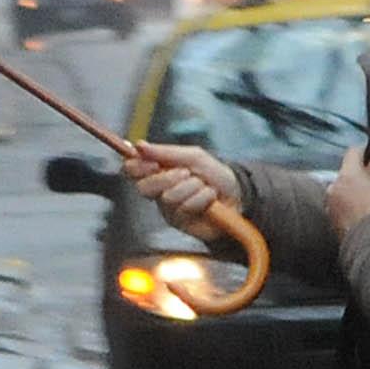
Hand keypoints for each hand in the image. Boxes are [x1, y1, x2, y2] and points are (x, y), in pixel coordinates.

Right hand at [124, 140, 240, 244]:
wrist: (236, 194)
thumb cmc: (213, 174)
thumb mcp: (192, 156)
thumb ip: (165, 152)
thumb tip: (138, 146)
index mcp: (157, 172)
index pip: (132, 170)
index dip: (137, 167)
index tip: (152, 163)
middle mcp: (158, 192)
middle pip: (144, 187)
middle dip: (166, 178)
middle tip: (186, 173)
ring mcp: (167, 209)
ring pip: (168, 197)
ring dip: (192, 187)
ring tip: (203, 187)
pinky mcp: (180, 223)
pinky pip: (185, 208)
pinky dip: (202, 199)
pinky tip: (209, 200)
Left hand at [323, 146, 369, 230]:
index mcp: (347, 174)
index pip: (353, 152)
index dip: (364, 151)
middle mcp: (334, 188)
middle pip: (345, 174)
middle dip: (358, 176)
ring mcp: (331, 206)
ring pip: (342, 192)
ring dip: (352, 193)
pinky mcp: (333, 223)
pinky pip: (341, 209)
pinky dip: (350, 209)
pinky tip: (363, 215)